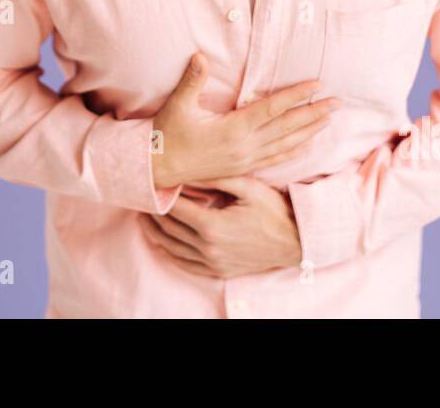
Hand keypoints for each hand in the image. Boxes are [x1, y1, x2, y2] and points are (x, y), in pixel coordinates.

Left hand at [142, 175, 303, 278]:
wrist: (295, 241)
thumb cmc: (273, 210)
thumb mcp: (248, 187)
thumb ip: (217, 177)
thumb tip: (190, 168)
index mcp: (212, 225)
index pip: (175, 209)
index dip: (160, 196)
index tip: (152, 184)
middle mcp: (208, 247)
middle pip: (169, 228)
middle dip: (153, 212)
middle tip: (143, 198)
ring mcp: (212, 262)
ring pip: (172, 248)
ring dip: (155, 232)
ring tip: (145, 218)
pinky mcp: (217, 271)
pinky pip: (184, 263)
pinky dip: (169, 251)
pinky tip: (163, 241)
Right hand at [150, 53, 338, 188]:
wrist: (160, 168)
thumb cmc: (168, 134)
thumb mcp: (178, 105)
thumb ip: (192, 80)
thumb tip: (200, 55)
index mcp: (233, 129)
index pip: (273, 108)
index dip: (296, 96)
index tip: (317, 85)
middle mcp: (245, 146)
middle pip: (287, 127)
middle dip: (314, 114)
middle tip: (337, 102)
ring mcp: (246, 160)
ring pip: (286, 145)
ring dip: (309, 132)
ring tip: (329, 120)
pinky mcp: (243, 168)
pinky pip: (275, 160)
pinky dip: (294, 152)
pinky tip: (307, 146)